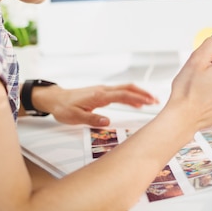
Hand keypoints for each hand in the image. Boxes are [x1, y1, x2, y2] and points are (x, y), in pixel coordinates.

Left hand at [30, 83, 158, 125]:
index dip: (137, 98)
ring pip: (125, 89)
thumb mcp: (75, 117)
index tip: (149, 102)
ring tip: (151, 101)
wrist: (55, 99)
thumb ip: (92, 119)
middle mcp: (103, 91)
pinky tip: (136, 102)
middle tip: (156, 100)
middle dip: (143, 93)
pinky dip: (131, 96)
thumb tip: (107, 121)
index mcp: (99, 95)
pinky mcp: (102, 94)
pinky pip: (120, 93)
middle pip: (128, 88)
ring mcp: (103, 91)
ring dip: (139, 94)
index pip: (123, 95)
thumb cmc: (63, 107)